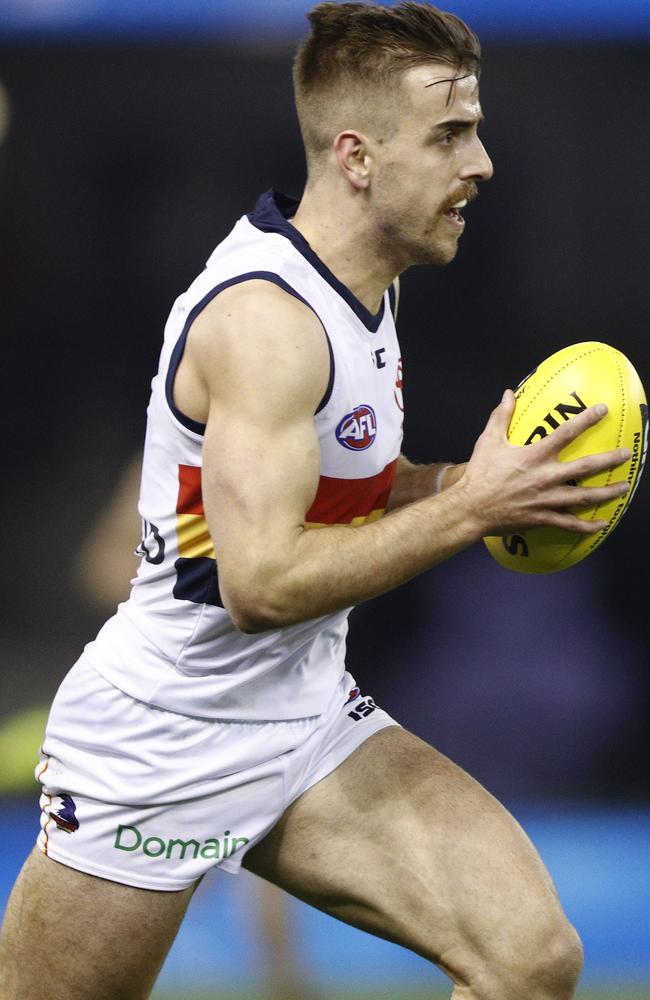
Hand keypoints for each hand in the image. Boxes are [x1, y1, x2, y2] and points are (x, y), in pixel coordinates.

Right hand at [457, 389, 630, 536]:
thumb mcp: (488, 440)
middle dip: (609, 460)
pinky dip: (587, 525)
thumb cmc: (479, 474)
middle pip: (586, 467)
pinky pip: (570, 524)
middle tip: (626, 454)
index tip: (603, 410)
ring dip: (607, 493)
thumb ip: (501, 415)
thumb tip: (509, 393)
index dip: (587, 419)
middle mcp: (546, 477)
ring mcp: (546, 500)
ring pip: (584, 497)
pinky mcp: (542, 518)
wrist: (470, 508)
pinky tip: (601, 524)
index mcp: (535, 456)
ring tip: (624, 488)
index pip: (566, 433)